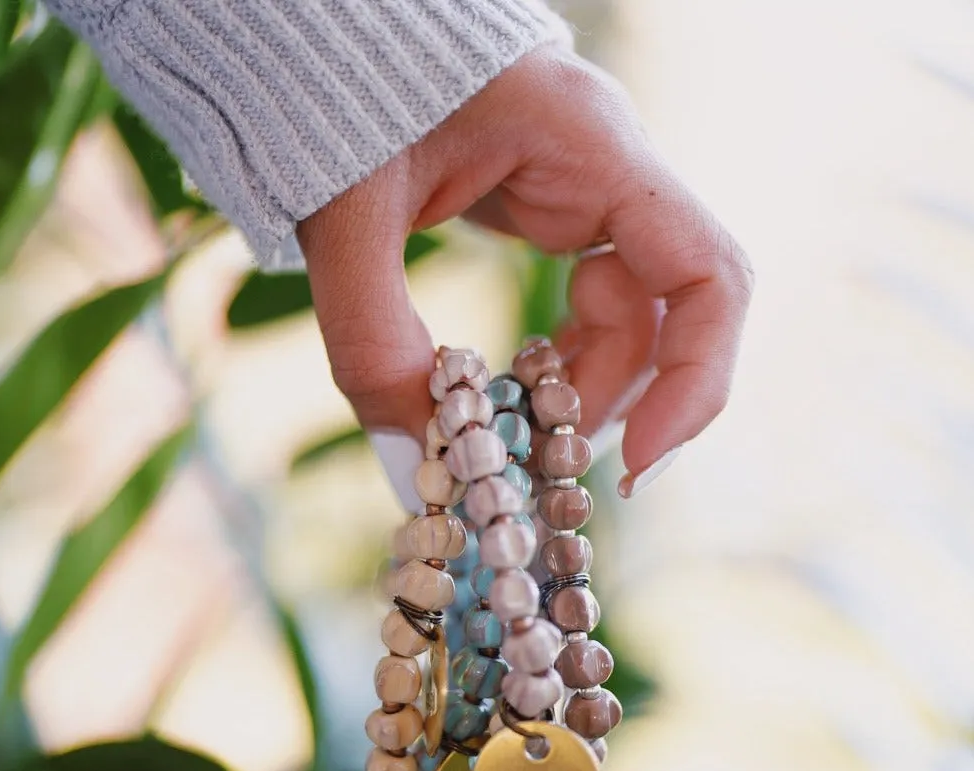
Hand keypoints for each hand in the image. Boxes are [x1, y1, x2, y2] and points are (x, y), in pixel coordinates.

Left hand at [296, 44, 752, 494]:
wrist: (324, 33)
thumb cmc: (339, 95)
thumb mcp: (345, 219)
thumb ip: (371, 340)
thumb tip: (414, 460)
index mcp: (588, 146)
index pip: (707, 272)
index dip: (696, 379)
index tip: (638, 462)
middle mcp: (608, 169)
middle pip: (665, 311)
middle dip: (610, 398)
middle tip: (543, 465)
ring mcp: (586, 189)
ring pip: (627, 315)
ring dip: (577, 388)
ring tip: (509, 436)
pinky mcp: (554, 207)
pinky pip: (586, 301)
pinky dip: (556, 359)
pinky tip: (507, 389)